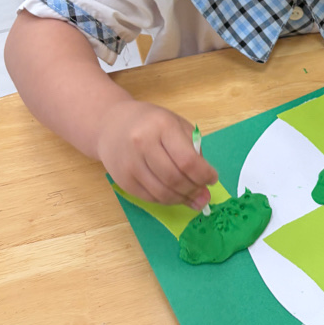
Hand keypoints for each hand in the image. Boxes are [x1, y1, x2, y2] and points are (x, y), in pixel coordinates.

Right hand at [96, 100, 217, 208]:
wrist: (111, 125)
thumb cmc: (151, 123)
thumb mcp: (176, 125)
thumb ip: (193, 149)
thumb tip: (206, 181)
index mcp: (162, 127)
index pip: (187, 160)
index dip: (204, 175)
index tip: (212, 179)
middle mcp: (143, 144)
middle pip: (175, 179)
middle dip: (194, 191)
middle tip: (204, 195)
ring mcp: (130, 164)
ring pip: (162, 193)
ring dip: (182, 200)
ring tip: (193, 199)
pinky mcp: (122, 180)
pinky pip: (149, 198)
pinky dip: (166, 201)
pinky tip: (175, 196)